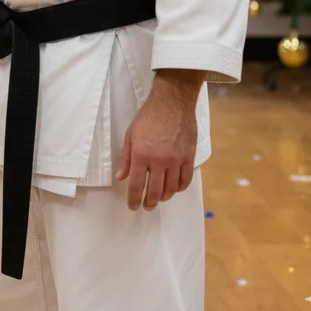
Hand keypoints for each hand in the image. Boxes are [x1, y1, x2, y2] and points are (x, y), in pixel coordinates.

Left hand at [115, 70, 201, 210]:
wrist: (172, 103)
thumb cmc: (148, 116)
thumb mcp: (130, 134)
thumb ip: (126, 158)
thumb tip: (121, 177)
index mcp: (141, 155)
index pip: (137, 184)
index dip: (134, 199)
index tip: (133, 207)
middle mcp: (159, 161)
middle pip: (156, 191)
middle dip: (150, 202)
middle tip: (147, 206)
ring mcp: (176, 160)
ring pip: (171, 188)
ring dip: (164, 197)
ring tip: (159, 198)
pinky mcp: (189, 157)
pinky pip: (185, 180)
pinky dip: (179, 188)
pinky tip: (174, 189)